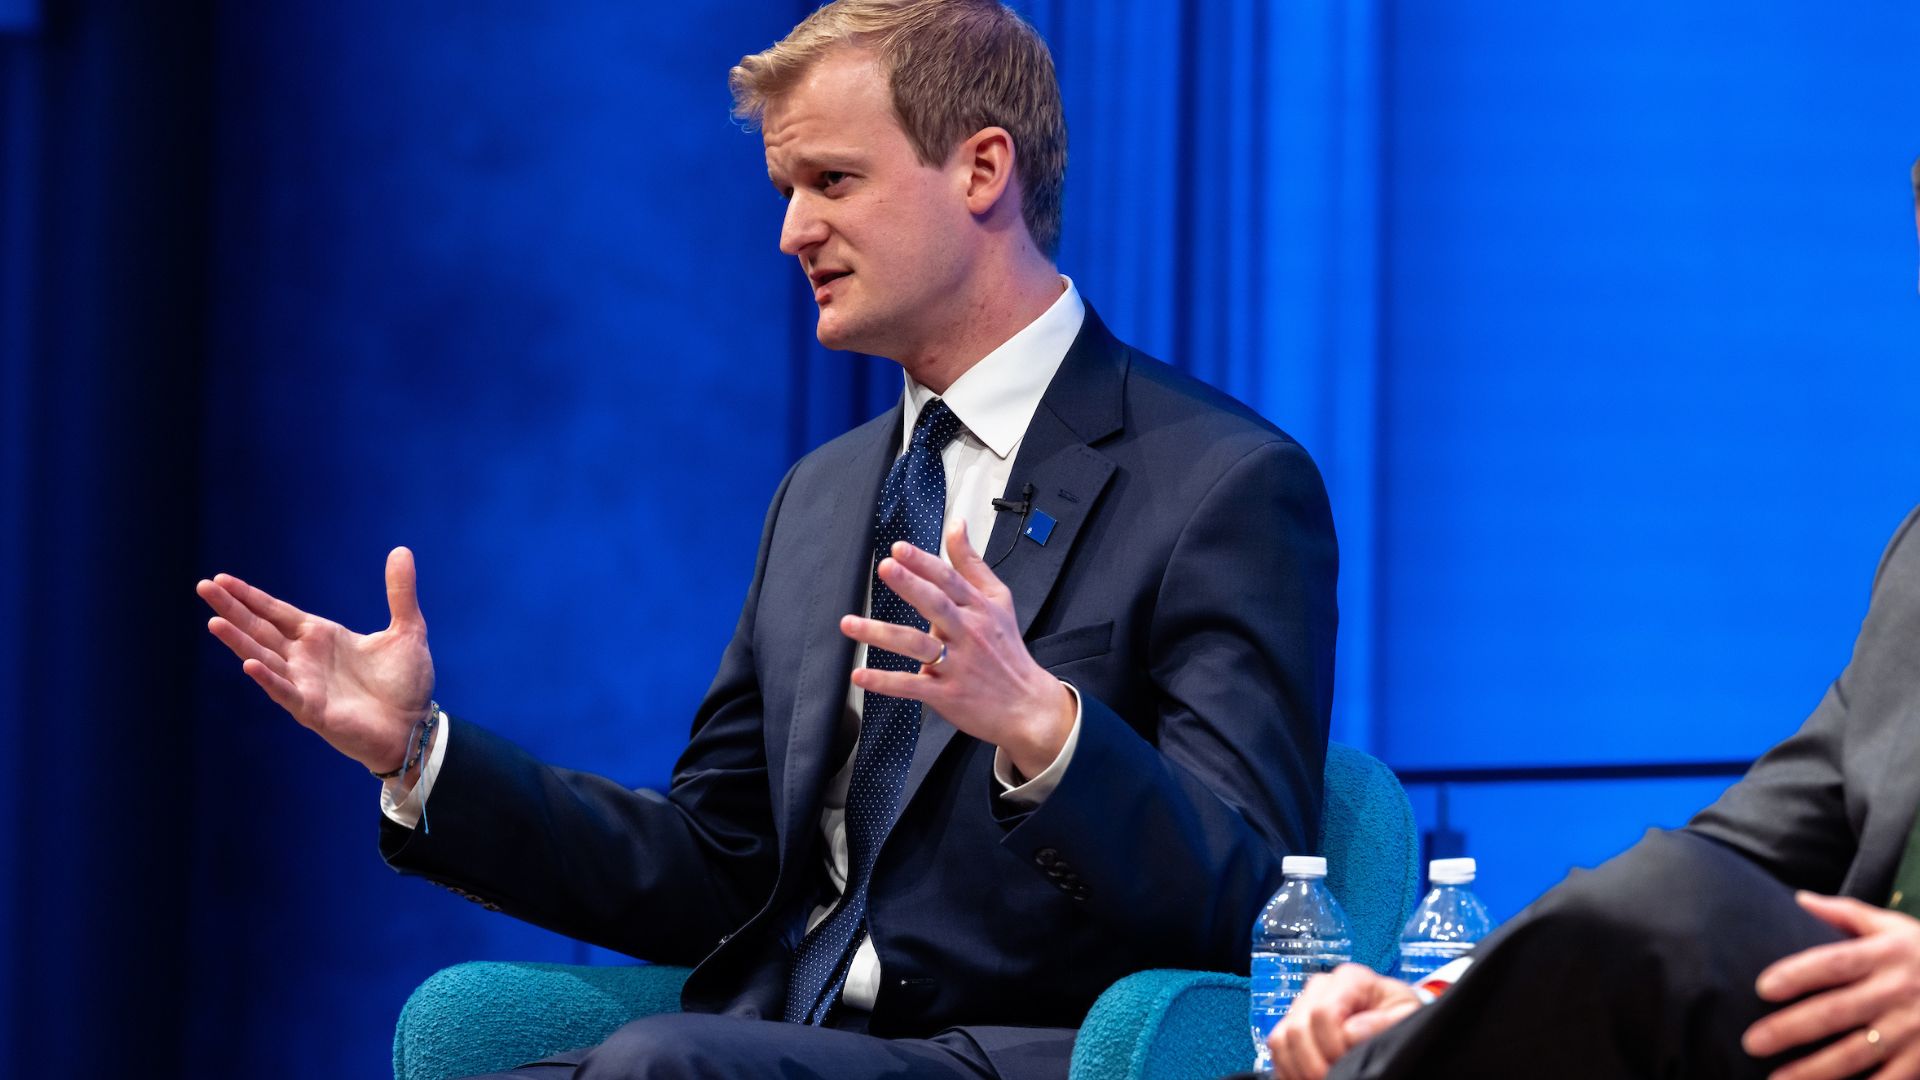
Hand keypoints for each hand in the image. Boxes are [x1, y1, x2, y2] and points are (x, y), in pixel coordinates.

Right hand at [196, 547, 434, 775]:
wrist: (416, 728)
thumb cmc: (406, 683)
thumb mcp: (407, 630)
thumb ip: (400, 593)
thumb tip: (401, 550)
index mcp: (322, 637)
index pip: (278, 612)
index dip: (251, 596)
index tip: (222, 579)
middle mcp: (306, 659)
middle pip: (261, 629)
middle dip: (233, 609)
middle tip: (203, 587)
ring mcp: (306, 684)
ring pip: (265, 658)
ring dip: (240, 641)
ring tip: (214, 621)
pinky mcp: (313, 711)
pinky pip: (286, 692)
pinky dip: (269, 679)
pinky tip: (250, 664)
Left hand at [840, 518, 1073, 777]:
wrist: (1027, 705)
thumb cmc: (1007, 649)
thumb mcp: (998, 600)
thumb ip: (971, 563)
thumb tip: (956, 524)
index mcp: (978, 608)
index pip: (949, 580)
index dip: (924, 563)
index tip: (899, 549)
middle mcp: (968, 633)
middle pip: (936, 604)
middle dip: (910, 585)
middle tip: (885, 568)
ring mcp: (957, 665)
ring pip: (916, 645)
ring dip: (881, 633)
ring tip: (849, 623)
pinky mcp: (947, 695)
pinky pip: (911, 686)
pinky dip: (885, 681)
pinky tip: (860, 674)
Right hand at [1269, 963, 1422, 1079]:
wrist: (1392, 1019)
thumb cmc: (1400, 1014)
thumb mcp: (1406, 1014)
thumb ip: (1384, 1021)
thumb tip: (1351, 1032)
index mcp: (1350, 979)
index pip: (1323, 1012)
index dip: (1332, 1044)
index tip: (1349, 1061)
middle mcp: (1321, 987)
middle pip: (1297, 1027)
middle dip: (1313, 1061)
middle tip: (1333, 1078)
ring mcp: (1303, 1005)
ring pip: (1281, 1038)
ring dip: (1298, 1067)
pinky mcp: (1293, 1024)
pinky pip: (1276, 1047)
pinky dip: (1287, 1068)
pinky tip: (1306, 1078)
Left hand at [1743, 892, 1919, 1079]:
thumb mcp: (1894, 927)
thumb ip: (1847, 914)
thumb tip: (1799, 899)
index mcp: (1885, 955)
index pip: (1834, 963)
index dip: (1798, 975)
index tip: (1762, 988)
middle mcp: (1896, 992)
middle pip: (1837, 1012)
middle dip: (1792, 1029)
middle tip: (1751, 1043)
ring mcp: (1912, 1030)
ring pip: (1857, 1053)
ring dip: (1815, 1070)